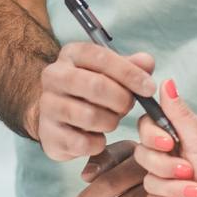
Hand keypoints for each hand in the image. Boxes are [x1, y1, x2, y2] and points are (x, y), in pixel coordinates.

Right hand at [25, 43, 157, 161]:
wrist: (56, 114)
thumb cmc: (90, 89)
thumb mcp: (110, 72)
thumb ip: (132, 65)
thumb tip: (147, 63)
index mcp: (71, 54)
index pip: (102, 57)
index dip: (129, 73)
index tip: (149, 88)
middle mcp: (54, 76)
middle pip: (96, 86)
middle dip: (121, 99)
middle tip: (128, 106)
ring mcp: (47, 105)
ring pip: (89, 116)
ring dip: (110, 122)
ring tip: (112, 120)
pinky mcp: (48, 134)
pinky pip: (82, 142)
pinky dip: (98, 143)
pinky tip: (99, 137)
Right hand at [133, 79, 196, 196]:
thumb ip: (179, 113)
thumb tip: (166, 81)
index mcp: (180, 133)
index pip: (148, 126)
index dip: (152, 136)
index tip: (169, 143)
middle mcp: (173, 153)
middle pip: (144, 154)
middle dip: (166, 166)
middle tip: (190, 170)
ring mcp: (171, 177)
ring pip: (149, 179)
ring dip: (173, 187)